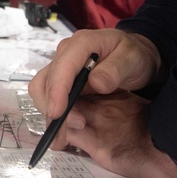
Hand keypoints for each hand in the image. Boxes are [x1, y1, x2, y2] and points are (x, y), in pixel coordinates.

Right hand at [29, 29, 176, 177]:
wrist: (134, 57)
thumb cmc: (134, 56)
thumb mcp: (132, 60)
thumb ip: (116, 70)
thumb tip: (96, 83)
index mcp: (82, 43)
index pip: (63, 66)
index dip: (57, 90)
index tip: (58, 113)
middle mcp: (66, 53)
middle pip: (45, 80)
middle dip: (52, 106)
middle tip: (73, 128)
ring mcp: (62, 67)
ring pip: (42, 90)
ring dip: (51, 112)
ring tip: (66, 134)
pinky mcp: (63, 80)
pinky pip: (50, 97)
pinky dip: (55, 113)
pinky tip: (66, 128)